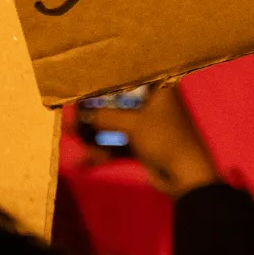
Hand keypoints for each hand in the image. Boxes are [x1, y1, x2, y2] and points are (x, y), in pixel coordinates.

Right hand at [78, 84, 219, 197]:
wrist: (185, 176)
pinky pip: (118, 145)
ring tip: (67, 133)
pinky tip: (82, 162)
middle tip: (70, 111)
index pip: (130, 78)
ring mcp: (147, 127)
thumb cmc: (164, 138)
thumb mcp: (133, 124)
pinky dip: (103, 152)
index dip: (107, 80)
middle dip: (94, 111)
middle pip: (118, 103)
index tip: (82, 81)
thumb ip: (105, 117)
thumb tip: (78, 115)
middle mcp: (153, 104)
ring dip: (94, 132)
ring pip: (115, 126)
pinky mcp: (142, 147)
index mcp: (159, 90)